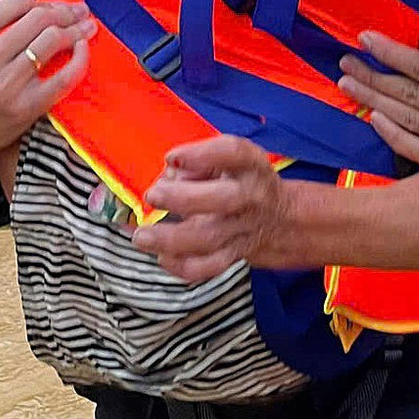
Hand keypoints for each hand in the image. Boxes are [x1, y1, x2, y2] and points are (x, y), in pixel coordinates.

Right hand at [0, 0, 95, 183]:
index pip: (16, 1)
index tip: (53, 2)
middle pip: (38, 19)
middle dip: (65, 11)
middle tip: (80, 11)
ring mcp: (4, 86)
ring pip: (52, 41)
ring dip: (76, 30)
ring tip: (86, 26)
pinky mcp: (24, 109)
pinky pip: (63, 78)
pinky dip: (79, 59)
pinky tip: (82, 49)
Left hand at [133, 136, 293, 282]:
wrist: (277, 217)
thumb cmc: (239, 180)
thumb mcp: (227, 160)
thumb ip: (197, 162)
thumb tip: (167, 177)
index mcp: (250, 165)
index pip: (234, 152)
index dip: (203, 154)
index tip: (172, 158)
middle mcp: (251, 196)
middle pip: (224, 199)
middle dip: (183, 199)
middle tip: (153, 196)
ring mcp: (243, 229)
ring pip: (210, 238)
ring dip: (171, 239)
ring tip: (141, 236)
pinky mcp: (234, 254)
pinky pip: (210, 266)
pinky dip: (183, 266)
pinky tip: (162, 256)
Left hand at [339, 32, 418, 164]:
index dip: (392, 53)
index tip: (365, 39)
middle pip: (411, 93)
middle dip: (374, 77)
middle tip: (346, 63)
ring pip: (409, 118)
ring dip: (376, 100)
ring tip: (347, 84)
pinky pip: (418, 150)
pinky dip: (394, 135)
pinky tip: (374, 119)